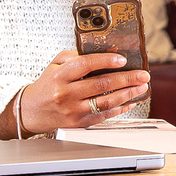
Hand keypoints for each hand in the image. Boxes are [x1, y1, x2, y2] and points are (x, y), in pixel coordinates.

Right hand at [9, 50, 151, 134]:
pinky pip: (104, 116)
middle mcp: (66, 94)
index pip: (85, 64)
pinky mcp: (79, 123)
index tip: (122, 59)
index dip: (106, 60)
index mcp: (60, 76)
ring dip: (128, 94)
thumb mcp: (56, 65)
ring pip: (106, 102)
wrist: (31, 111)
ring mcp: (73, 111)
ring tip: (141, 87)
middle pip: (101, 84)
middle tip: (143, 74)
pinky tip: (130, 101)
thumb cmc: (47, 85)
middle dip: (127, 79)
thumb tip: (106, 51)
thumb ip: (77, 56)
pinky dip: (120, 109)